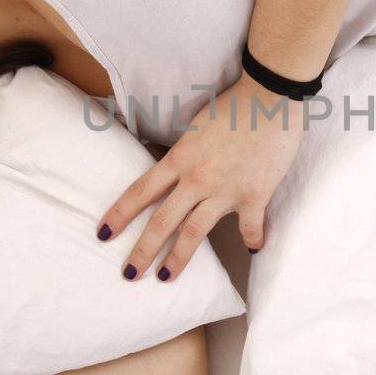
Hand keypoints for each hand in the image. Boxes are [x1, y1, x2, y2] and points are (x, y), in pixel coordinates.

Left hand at [98, 73, 306, 280]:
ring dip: (178, 258)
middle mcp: (197, 179)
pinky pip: (249, 226)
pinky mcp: (255, 195)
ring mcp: (226, 190)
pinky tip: (253, 249)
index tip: (103, 234)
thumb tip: (167, 162)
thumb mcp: (196, 126)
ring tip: (166, 277)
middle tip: (129, 273)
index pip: (140, 192)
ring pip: (195, 232)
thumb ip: (182, 150)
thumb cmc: (234, 104)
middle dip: (143, 251)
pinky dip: (252, 239)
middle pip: (162, 221)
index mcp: (180, 158)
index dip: (119, 215)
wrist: (272, 97)